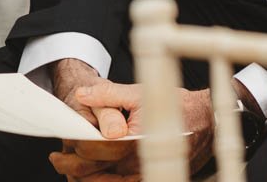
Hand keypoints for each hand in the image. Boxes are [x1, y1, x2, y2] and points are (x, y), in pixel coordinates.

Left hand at [48, 80, 215, 180]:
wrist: (208, 122)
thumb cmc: (179, 106)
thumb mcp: (143, 93)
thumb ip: (110, 94)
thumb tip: (82, 95)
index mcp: (134, 141)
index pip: (94, 149)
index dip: (75, 145)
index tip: (64, 141)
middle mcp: (138, 163)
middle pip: (94, 172)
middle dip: (71, 166)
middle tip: (58, 158)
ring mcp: (143, 175)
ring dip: (84, 179)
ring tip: (70, 169)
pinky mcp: (148, 179)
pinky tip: (94, 176)